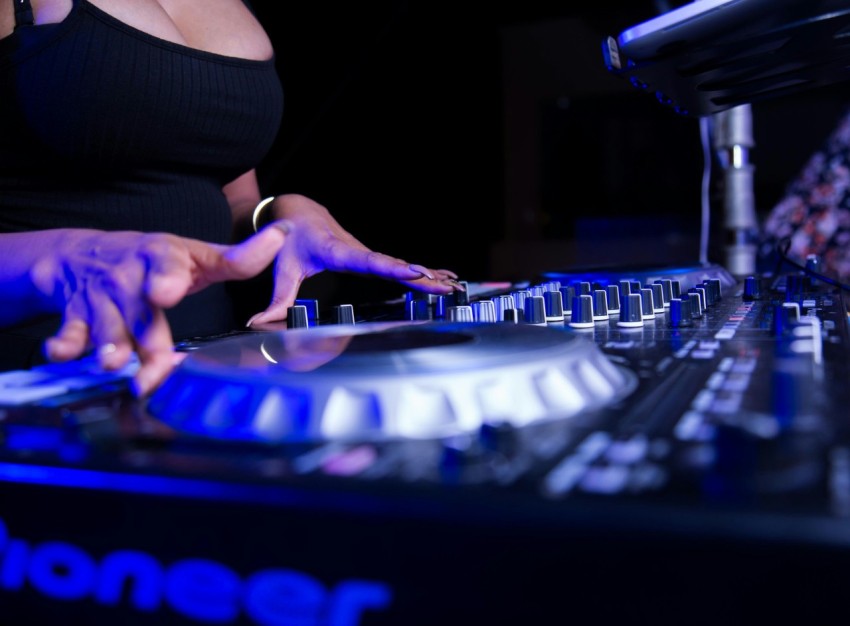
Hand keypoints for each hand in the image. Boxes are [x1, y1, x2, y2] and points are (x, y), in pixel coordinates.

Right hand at [31, 226, 288, 395]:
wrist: (78, 255)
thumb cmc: (149, 260)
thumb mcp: (193, 253)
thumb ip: (238, 257)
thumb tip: (282, 235)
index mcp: (159, 259)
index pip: (165, 268)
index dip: (166, 280)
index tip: (165, 293)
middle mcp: (128, 279)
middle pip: (141, 315)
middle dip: (147, 340)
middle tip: (157, 365)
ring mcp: (100, 299)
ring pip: (105, 327)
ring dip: (108, 345)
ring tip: (112, 362)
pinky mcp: (76, 316)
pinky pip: (67, 332)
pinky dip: (63, 344)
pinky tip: (60, 353)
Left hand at [245, 194, 462, 325]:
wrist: (294, 211)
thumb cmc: (288, 239)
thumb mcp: (281, 269)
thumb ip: (276, 300)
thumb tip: (259, 322)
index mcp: (337, 250)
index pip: (368, 260)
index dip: (392, 268)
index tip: (414, 272)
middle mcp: (357, 249)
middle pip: (394, 264)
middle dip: (422, 276)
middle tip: (448, 286)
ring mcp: (366, 252)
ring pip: (401, 264)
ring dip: (429, 274)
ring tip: (455, 285)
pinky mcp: (369, 256)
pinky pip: (399, 265)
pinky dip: (422, 271)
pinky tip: (442, 278)